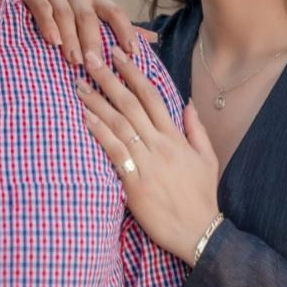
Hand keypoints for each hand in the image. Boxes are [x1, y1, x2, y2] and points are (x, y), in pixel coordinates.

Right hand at [15, 0, 157, 65]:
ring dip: (71, 38)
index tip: (133, 53)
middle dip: (94, 41)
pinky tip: (52, 41)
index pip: (116, 12)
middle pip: (89, 17)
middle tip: (97, 64)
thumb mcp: (94, 18)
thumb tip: (153, 39)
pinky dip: (48, 23)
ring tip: (75, 60)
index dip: (126, 31)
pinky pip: (42, 6)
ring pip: (66, 14)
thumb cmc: (65, 10)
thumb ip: (120, 28)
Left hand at [77, 45, 220, 265]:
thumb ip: (195, 129)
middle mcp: (160, 144)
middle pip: (130, 103)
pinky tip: (85, 118)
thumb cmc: (201, 196)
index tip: (118, 55)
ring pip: (118, 123)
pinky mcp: (134, 183)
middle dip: (109, 78)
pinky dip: (99, 132)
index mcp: (175, 137)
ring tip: (79, 84)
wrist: (198, 232)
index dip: (133, 73)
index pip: (152, 96)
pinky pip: (114, 152)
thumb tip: (187, 103)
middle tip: (90, 57)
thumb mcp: (207, 158)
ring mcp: (146, 163)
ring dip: (97, 101)